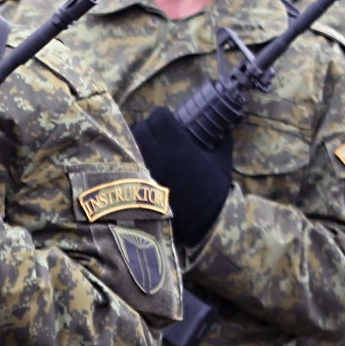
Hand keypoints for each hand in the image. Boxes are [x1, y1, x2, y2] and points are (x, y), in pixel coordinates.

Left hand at [131, 107, 231, 247]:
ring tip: (146, 153)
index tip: (169, 124)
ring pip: (127, 143)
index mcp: (176, 143)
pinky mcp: (126, 185)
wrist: (196, 229)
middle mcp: (153, 152)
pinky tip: (137, 170)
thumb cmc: (211, 196)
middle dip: (148, 130)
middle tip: (157, 139)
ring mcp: (137, 168)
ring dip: (136, 144)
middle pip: (140, 127)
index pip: (159, 116)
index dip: (164, 118)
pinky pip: (121, 164)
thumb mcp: (221, 167)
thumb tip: (223, 131)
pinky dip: (128, 163)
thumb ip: (221, 145)